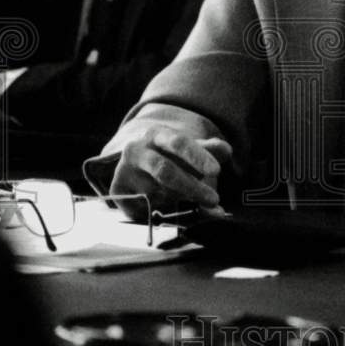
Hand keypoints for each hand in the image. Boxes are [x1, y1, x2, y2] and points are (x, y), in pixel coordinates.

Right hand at [108, 126, 232, 222]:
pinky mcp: (117, 191)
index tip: (216, 171)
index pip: (179, 143)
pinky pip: (145, 208)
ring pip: (157, 193)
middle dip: (192, 187)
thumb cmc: (171, 156)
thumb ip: (210, 151)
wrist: (137, 162)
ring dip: (180, 201)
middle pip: (165, 171)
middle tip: (213, 199)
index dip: (198, 157)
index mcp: (158, 134)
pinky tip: (170, 208)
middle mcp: (137, 150)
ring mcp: (123, 171)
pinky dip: (163, 211)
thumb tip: (227, 150)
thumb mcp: (191, 151)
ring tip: (194, 202)